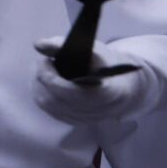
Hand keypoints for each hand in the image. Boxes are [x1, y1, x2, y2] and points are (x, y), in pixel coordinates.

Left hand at [32, 37, 155, 124]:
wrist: (127, 86)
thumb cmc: (111, 66)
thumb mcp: (95, 50)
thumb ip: (65, 45)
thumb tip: (38, 45)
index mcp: (106, 93)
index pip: (68, 90)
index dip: (50, 76)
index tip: (46, 60)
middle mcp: (96, 111)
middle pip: (54, 100)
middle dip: (41, 80)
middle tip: (41, 63)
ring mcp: (85, 119)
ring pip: (49, 107)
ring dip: (39, 87)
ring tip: (42, 71)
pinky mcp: (77, 122)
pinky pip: (52, 111)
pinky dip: (44, 95)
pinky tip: (45, 83)